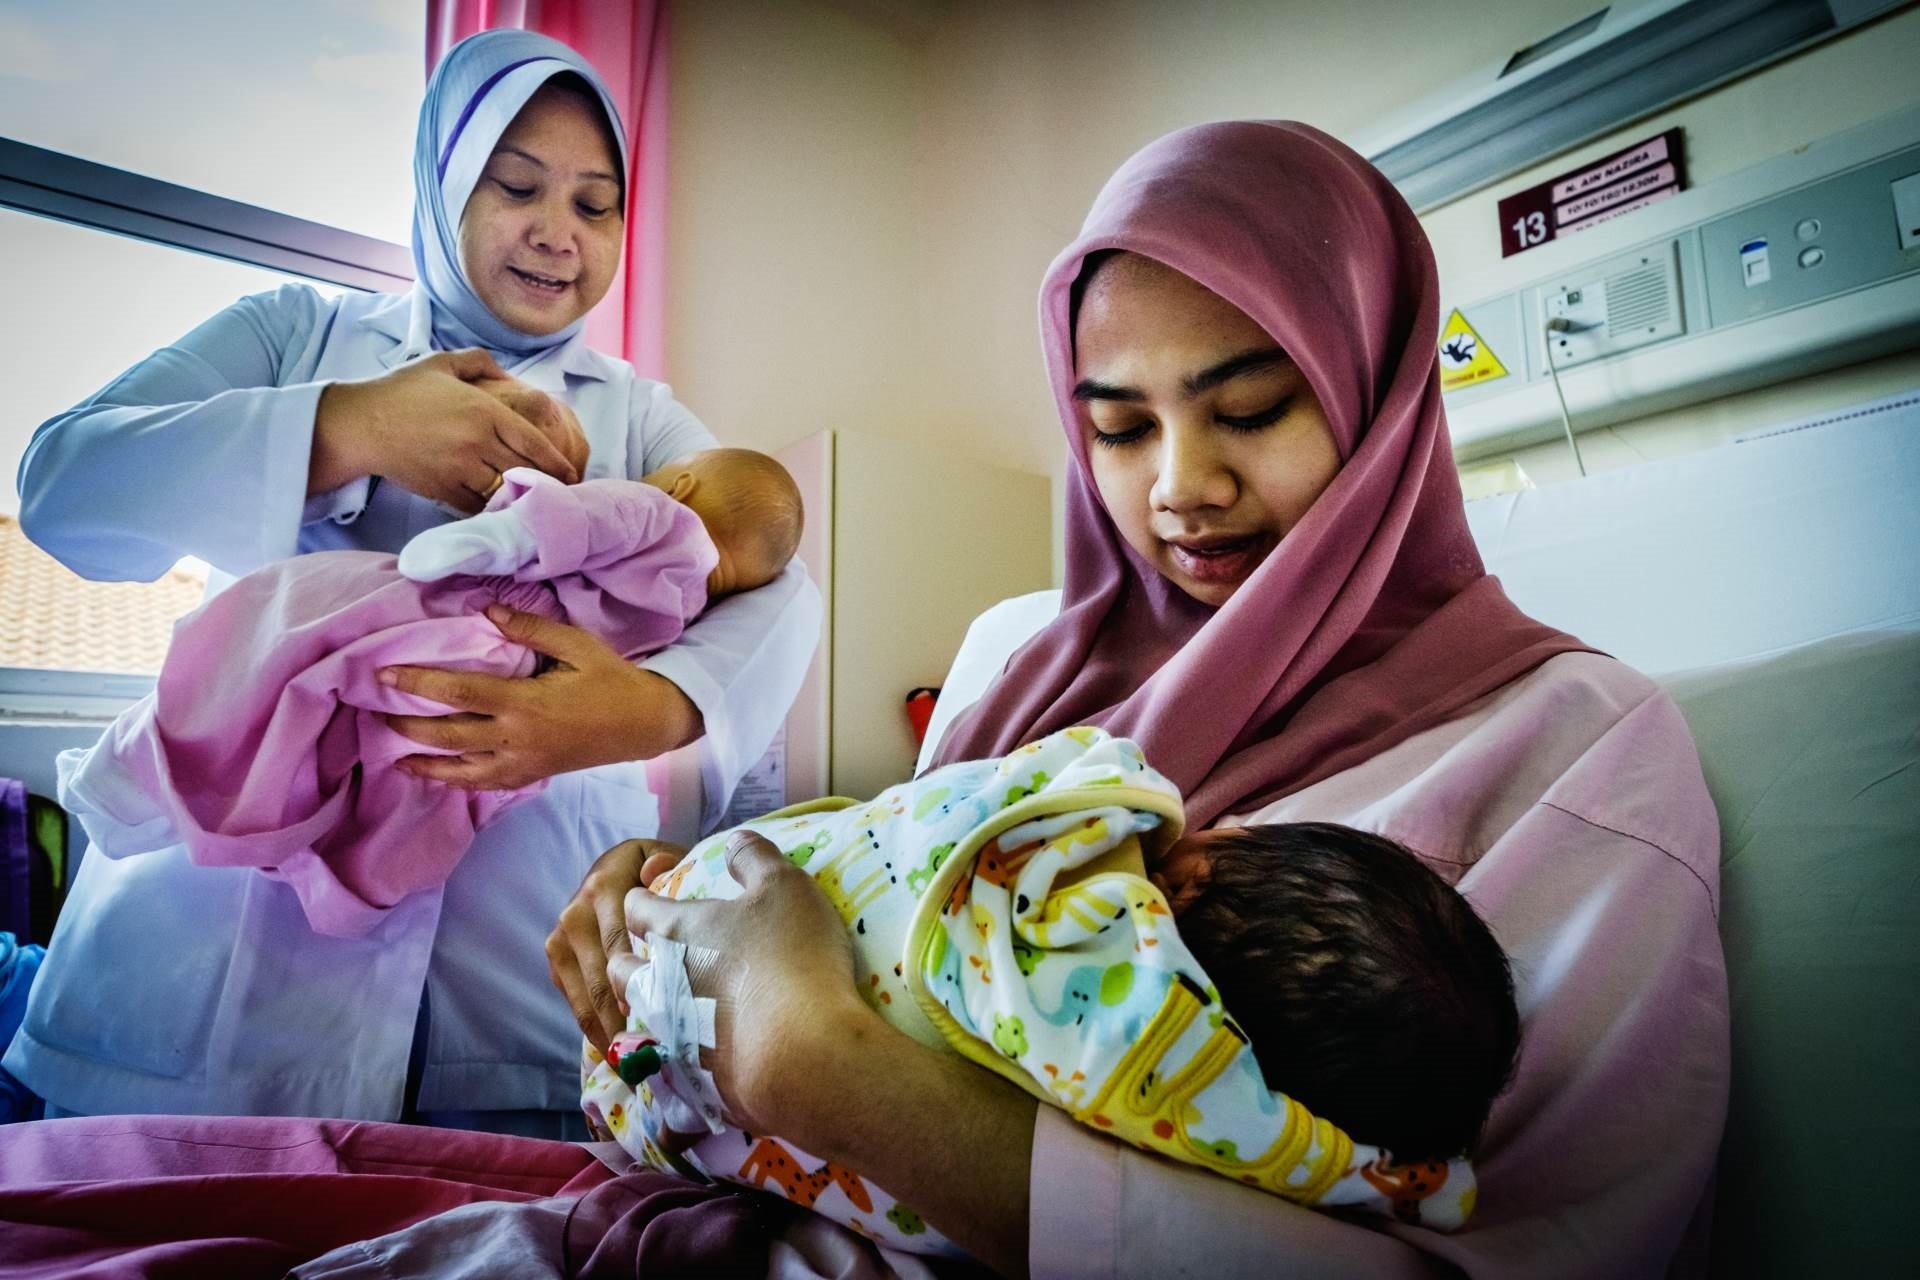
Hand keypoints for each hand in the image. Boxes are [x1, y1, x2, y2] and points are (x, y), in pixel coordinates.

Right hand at [310, 349, 583, 509]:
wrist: (362, 424)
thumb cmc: (402, 391)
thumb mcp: (444, 363)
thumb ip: (482, 363)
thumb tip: (511, 376)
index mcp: (485, 411)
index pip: (534, 441)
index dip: (558, 461)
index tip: (572, 472)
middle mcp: (478, 442)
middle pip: (526, 469)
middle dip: (546, 482)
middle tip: (562, 491)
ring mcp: (461, 468)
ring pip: (505, 490)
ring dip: (520, 497)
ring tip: (535, 502)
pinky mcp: (443, 489)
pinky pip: (478, 505)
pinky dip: (491, 507)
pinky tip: (499, 507)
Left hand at [380, 604, 702, 790]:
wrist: (644, 725)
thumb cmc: (612, 680)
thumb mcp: (577, 645)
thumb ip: (530, 628)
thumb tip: (486, 610)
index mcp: (526, 704)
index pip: (459, 693)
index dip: (418, 684)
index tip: (386, 675)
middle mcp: (516, 739)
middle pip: (448, 735)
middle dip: (407, 724)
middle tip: (377, 708)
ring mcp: (522, 763)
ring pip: (459, 769)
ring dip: (422, 759)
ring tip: (392, 748)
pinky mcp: (529, 775)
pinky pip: (482, 784)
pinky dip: (452, 781)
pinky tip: (431, 774)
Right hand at [547, 836, 690, 1050]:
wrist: (612, 867)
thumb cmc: (651, 871)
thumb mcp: (664, 860)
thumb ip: (669, 866)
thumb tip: (655, 871)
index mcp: (605, 887)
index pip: (617, 942)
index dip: (632, 982)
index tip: (651, 1017)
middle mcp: (577, 911)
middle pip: (598, 975)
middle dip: (619, 1018)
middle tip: (641, 1056)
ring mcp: (561, 934)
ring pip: (582, 991)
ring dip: (603, 1028)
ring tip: (624, 1061)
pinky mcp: (555, 954)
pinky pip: (571, 994)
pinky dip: (589, 1021)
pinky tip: (609, 1044)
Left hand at [613, 830, 866, 1141]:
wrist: (800, 1054)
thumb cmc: (791, 956)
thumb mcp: (784, 886)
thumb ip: (754, 857)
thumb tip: (734, 840)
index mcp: (677, 930)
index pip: (636, 908)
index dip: (642, 897)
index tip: (652, 894)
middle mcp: (661, 983)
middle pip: (620, 969)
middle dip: (626, 957)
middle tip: (650, 954)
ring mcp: (673, 1034)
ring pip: (639, 1018)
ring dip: (647, 1006)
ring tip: (673, 1003)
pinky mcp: (694, 1078)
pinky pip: (672, 1060)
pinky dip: (681, 1049)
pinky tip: (706, 1048)